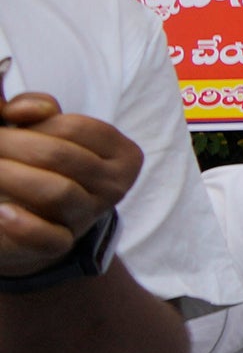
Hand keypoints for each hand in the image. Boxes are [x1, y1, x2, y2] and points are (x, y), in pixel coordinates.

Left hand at [0, 98, 138, 278]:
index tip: (6, 123)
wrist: (29, 216)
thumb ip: (33, 108)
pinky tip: (2, 212)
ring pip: (57, 192)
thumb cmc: (38, 163)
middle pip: (60, 157)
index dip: (33, 122)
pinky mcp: (63, 244)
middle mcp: (114, 186)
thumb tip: (18, 111)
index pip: (75, 127)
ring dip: (9, 176)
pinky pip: (47, 238)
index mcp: (121, 154)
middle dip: (10, 144)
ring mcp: (89, 217)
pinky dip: (22, 225)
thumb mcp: (43, 129)